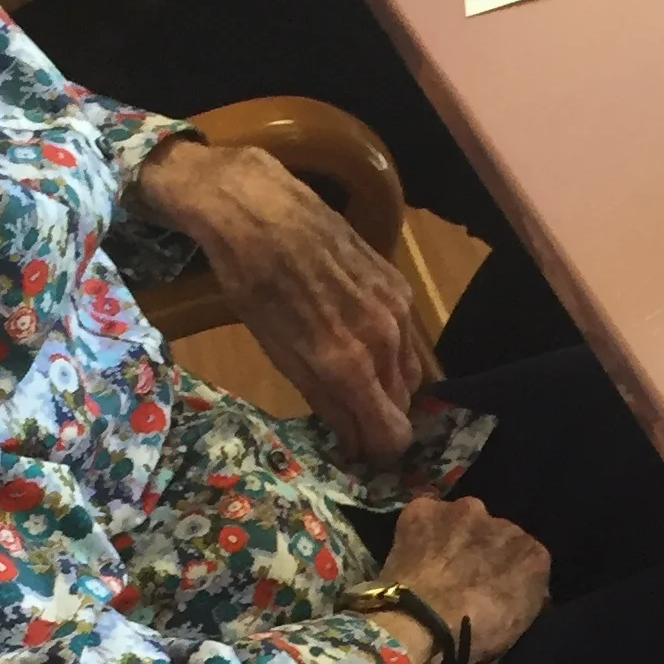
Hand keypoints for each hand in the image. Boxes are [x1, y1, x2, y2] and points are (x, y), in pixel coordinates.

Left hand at [140, 141, 420, 464]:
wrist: (261, 208)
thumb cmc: (254, 285)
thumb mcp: (279, 352)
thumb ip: (326, 400)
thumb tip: (355, 442)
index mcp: (351, 365)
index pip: (392, 434)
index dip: (378, 452)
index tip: (361, 455)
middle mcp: (385, 341)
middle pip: (403, 406)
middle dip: (382, 420)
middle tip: (354, 422)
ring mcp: (398, 311)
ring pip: (409, 372)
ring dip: (388, 387)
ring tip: (356, 383)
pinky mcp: (399, 285)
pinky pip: (408, 339)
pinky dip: (391, 352)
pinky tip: (362, 340)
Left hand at [389, 492, 550, 663]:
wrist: (420, 622)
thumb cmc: (474, 632)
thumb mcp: (519, 624)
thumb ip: (528, 593)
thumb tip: (527, 586)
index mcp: (533, 553)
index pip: (527, 556)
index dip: (508, 571)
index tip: (494, 587)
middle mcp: (504, 523)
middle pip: (495, 533)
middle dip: (483, 548)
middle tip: (463, 576)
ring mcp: (463, 511)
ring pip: (463, 519)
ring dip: (455, 534)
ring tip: (437, 563)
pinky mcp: (423, 509)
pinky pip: (425, 514)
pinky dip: (422, 529)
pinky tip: (413, 550)